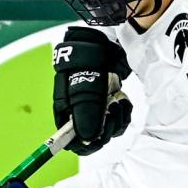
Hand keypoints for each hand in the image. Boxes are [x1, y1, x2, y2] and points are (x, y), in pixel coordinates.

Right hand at [52, 26, 132, 155]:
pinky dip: (123, 113)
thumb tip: (87, 138)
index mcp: (65, 110)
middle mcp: (77, 113)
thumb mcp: (86, 86)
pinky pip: (117, 121)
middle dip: (105, 129)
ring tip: (118, 100)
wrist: (108, 44)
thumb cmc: (90, 61)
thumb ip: (85, 112)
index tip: (98, 138)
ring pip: (106, 131)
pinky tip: (122, 99)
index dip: (83, 144)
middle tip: (111, 112)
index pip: (67, 140)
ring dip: (116, 119)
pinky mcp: (108, 106)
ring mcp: (94, 110)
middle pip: (90, 139)